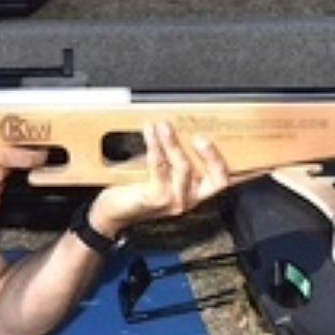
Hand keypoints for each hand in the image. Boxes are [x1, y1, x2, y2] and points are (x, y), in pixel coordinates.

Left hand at [91, 121, 229, 235]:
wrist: (113, 210)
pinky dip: (155, 147)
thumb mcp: (161, 171)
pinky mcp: (156, 198)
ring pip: (183, 168)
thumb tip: (176, 125)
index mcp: (195, 192)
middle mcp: (190, 200)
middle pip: (215, 180)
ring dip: (173, 142)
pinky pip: (159, 167)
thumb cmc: (138, 188)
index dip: (221, 161)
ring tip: (163, 125)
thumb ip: (172, 155)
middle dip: (211, 156)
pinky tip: (149, 134)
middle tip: (199, 136)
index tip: (210, 138)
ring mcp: (174, 201)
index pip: (221, 180)